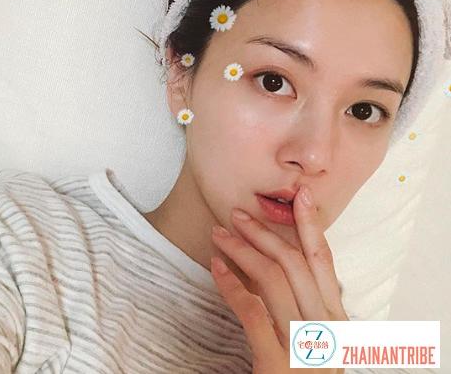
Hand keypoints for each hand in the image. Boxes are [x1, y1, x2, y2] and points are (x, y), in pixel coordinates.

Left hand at [210, 186, 347, 373]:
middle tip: (238, 213)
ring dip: (242, 250)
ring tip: (219, 234)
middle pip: (293, 261)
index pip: (324, 260)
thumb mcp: (325, 341)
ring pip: (272, 277)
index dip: (311, 225)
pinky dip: (231, 284)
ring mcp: (303, 343)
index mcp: (337, 318)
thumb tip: (298, 273)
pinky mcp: (277, 362)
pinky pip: (251, 310)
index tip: (299, 195)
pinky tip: (215, 267)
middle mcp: (325, 325)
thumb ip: (316, 307)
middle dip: (264, 231)